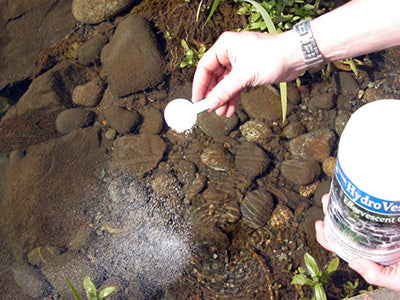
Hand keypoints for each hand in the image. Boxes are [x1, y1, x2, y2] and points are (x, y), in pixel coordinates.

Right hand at [191, 30, 305, 116]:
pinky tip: (231, 109)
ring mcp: (238, 63)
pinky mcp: (247, 71)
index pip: (204, 68)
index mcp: (224, 46)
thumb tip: (210, 104)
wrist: (296, 56)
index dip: (199, 86)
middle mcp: (229, 53)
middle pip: (214, 77)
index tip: (197, 102)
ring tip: (223, 113)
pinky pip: (235, 86)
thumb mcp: (244, 75)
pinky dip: (233, 97)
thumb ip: (225, 91)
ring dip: (223, 99)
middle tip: (211, 110)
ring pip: (225, 84)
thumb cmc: (272, 56)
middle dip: (213, 95)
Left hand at [315, 194, 399, 291]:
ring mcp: (381, 228)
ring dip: (344, 203)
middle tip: (326, 200)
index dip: (326, 237)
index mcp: (370, 255)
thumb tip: (353, 263)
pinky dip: (365, 199)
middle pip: (346, 226)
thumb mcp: (399, 279)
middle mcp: (372, 240)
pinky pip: (375, 207)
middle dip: (332, 212)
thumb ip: (378, 275)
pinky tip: (358, 192)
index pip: (341, 247)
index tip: (319, 225)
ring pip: (356, 214)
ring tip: (335, 193)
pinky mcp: (390, 217)